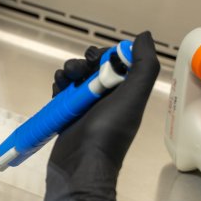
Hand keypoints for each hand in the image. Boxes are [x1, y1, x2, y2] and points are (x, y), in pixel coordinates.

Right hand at [40, 31, 159, 200]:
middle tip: (80, 71)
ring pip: (76, 75)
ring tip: (65, 80)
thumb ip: (144, 66)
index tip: (99, 60)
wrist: (80, 164)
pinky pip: (63, 90)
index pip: (118, 61)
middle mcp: (108, 96)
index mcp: (127, 91)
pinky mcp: (68, 112)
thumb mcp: (133, 97)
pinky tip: (57, 89)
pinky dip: (59, 84)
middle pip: (94, 66)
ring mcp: (87, 105)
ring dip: (68, 70)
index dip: (107, 54)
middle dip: (84, 61)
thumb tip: (144, 36)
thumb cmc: (108, 132)